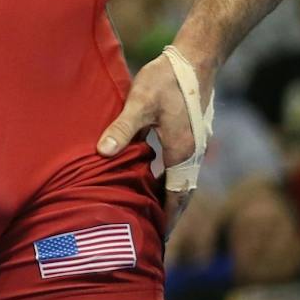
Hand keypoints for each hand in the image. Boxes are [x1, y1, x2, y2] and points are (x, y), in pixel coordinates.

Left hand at [97, 45, 213, 237]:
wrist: (196, 60)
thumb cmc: (166, 80)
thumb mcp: (140, 103)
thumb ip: (122, 128)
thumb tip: (103, 152)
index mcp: (181, 151)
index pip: (176, 194)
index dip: (168, 217)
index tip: (161, 238)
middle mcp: (192, 153)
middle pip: (182, 192)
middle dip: (171, 214)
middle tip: (158, 236)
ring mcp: (194, 144)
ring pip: (182, 179)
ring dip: (171, 197)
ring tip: (155, 214)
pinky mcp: (190, 135)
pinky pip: (180, 166)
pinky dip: (170, 180)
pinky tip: (154, 180)